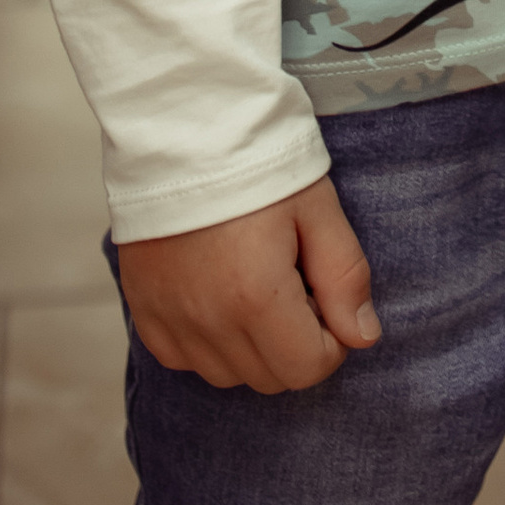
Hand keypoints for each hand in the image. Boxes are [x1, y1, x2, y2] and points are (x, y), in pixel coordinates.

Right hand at [117, 176, 380, 395]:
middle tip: (294, 282)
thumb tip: (362, 338)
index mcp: (256, 298)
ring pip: (226, 374)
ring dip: (251, 347)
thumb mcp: (317, 208)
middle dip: (294, 344)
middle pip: (269, 378)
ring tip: (255, 282)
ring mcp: (169, 320)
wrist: (181, 125)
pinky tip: (217, 292)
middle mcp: (207, 323)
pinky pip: (182, 358)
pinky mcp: (142, 310)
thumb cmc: (257, 161)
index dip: (331, 339)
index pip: (308, 369)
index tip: (325, 295)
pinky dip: (206, 341)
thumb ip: (344, 278)